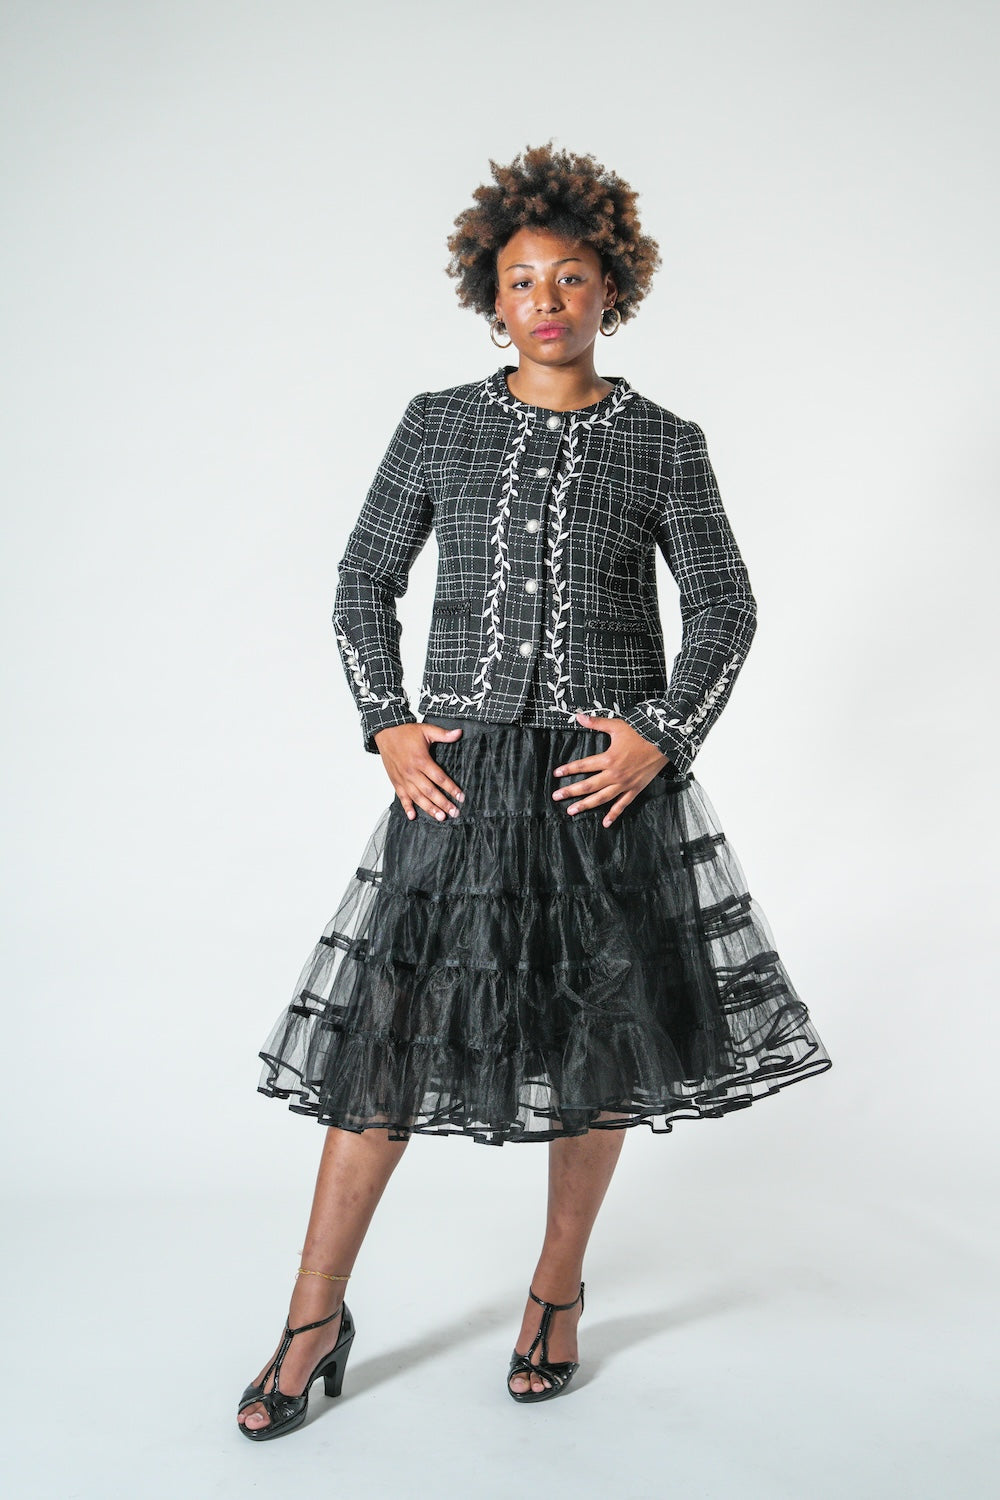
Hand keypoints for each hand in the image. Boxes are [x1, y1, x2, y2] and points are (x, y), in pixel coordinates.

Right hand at [374, 722, 465, 821]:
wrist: (385, 732)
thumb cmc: (405, 732)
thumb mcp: (426, 730)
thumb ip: (443, 734)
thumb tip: (459, 732)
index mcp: (421, 760)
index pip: (440, 778)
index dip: (451, 789)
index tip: (461, 797)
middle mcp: (412, 772)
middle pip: (430, 791)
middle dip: (443, 803)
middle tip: (454, 812)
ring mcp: (403, 778)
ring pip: (417, 797)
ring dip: (429, 808)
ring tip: (440, 817)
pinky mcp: (395, 781)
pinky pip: (402, 797)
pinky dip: (407, 807)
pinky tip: (413, 816)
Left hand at [552, 712, 668, 827]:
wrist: (665, 743)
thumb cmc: (640, 733)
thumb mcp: (617, 726)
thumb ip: (597, 723)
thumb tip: (578, 716)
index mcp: (608, 759)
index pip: (583, 765)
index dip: (568, 769)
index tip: (556, 774)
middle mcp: (614, 774)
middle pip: (588, 786)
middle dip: (570, 791)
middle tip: (556, 796)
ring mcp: (624, 784)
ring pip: (601, 798)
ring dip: (585, 805)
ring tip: (571, 811)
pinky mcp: (635, 789)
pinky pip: (622, 804)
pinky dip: (614, 814)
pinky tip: (605, 823)